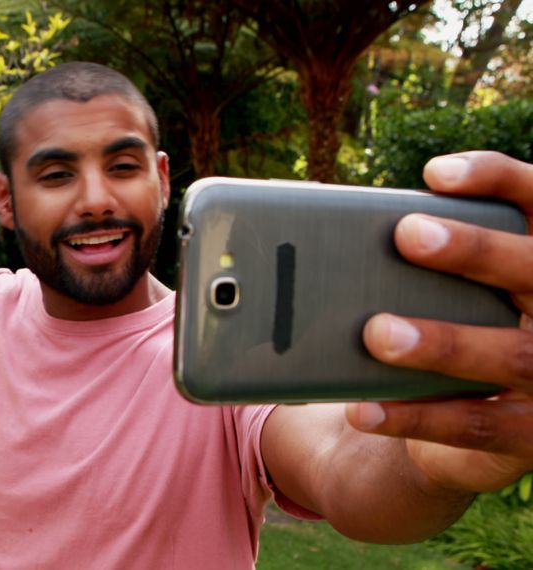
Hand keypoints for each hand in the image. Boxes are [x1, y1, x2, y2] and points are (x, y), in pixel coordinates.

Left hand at [350, 151, 532, 492]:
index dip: (496, 181)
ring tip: (377, 333)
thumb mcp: (444, 292)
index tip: (434, 173)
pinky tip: (363, 407)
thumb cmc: (450, 330)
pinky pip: (479, 426)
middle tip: (408, 233)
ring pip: (515, 354)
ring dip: (444, 342)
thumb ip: (418, 265)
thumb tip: (329, 241)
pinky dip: (418, 417)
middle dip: (476, 250)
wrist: (476, 423)